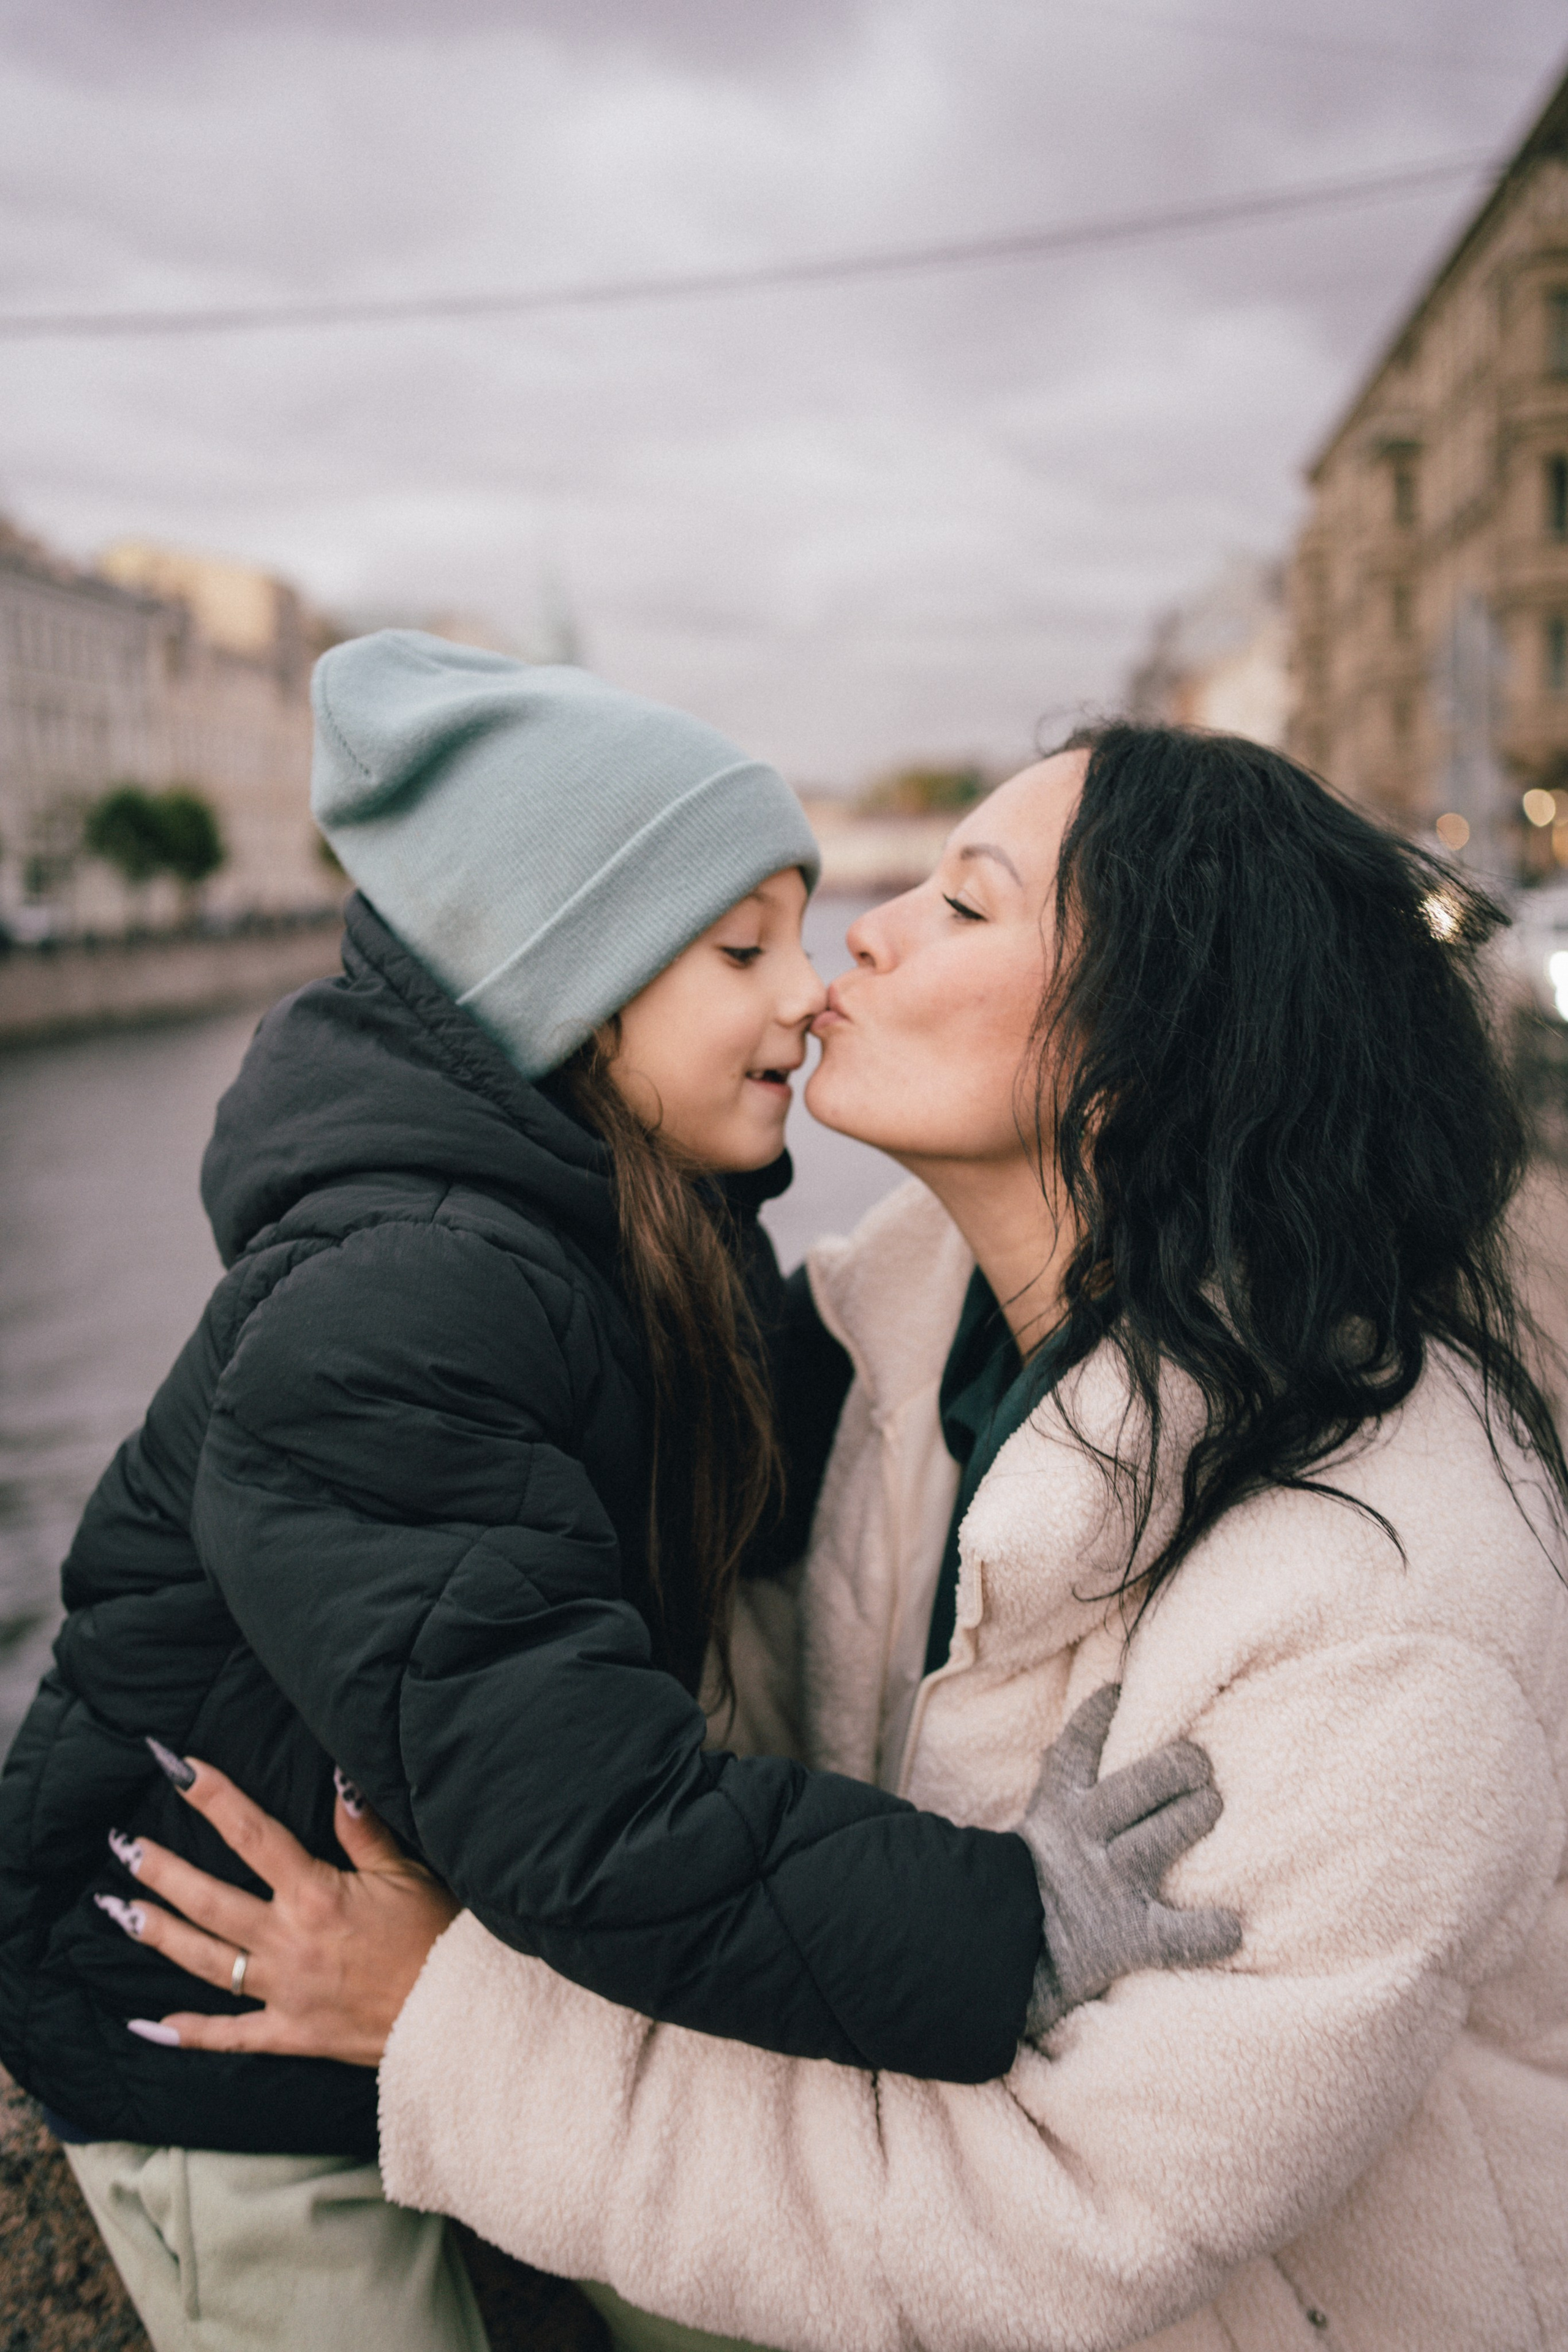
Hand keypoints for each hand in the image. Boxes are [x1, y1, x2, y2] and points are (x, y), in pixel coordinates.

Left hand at [105, 1760, 458, 2064]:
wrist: (457, 2013)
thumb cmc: (438, 1936)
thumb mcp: (406, 1872)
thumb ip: (363, 1830)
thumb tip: (336, 1778)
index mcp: (315, 1893)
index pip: (252, 1833)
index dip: (212, 1796)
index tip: (175, 1767)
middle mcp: (288, 1940)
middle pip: (210, 1899)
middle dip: (162, 1871)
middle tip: (123, 1847)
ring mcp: (284, 1991)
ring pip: (207, 1960)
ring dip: (161, 1934)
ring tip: (121, 1912)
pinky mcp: (291, 2033)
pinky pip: (231, 2035)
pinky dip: (190, 2032)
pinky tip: (151, 2025)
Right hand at [1021, 1683, 1241, 2037]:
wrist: (1000, 1956)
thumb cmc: (1032, 1883)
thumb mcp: (1039, 1824)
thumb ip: (1062, 1781)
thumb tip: (1084, 1722)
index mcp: (1058, 1809)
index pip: (1078, 1748)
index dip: (1100, 1715)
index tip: (1122, 1692)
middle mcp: (1084, 1840)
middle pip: (1134, 1788)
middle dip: (1176, 1767)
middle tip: (1200, 1764)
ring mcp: (1107, 1887)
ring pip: (1160, 1839)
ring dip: (1193, 1816)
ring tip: (1211, 1804)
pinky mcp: (1125, 1938)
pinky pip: (1174, 1935)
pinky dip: (1207, 1931)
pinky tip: (1232, 1927)